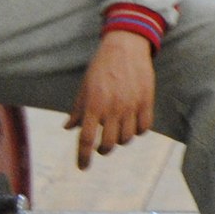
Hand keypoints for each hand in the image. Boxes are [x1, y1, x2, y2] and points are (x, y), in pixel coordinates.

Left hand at [70, 30, 156, 168]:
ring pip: (127, 139)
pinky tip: (133, 125)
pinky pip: (144, 128)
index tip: (83, 167)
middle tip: (101, 146)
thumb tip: (68, 127)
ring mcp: (131, 106)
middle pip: (108, 144)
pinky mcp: (146, 101)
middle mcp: (112, 108)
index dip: (83, 157)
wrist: (125, 46)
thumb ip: (77, 110)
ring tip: (117, 132)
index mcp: (93, 105)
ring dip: (120, 140)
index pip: (87, 139)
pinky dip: (138, 131)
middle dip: (103, 150)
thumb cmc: (101, 67)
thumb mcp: (85, 87)